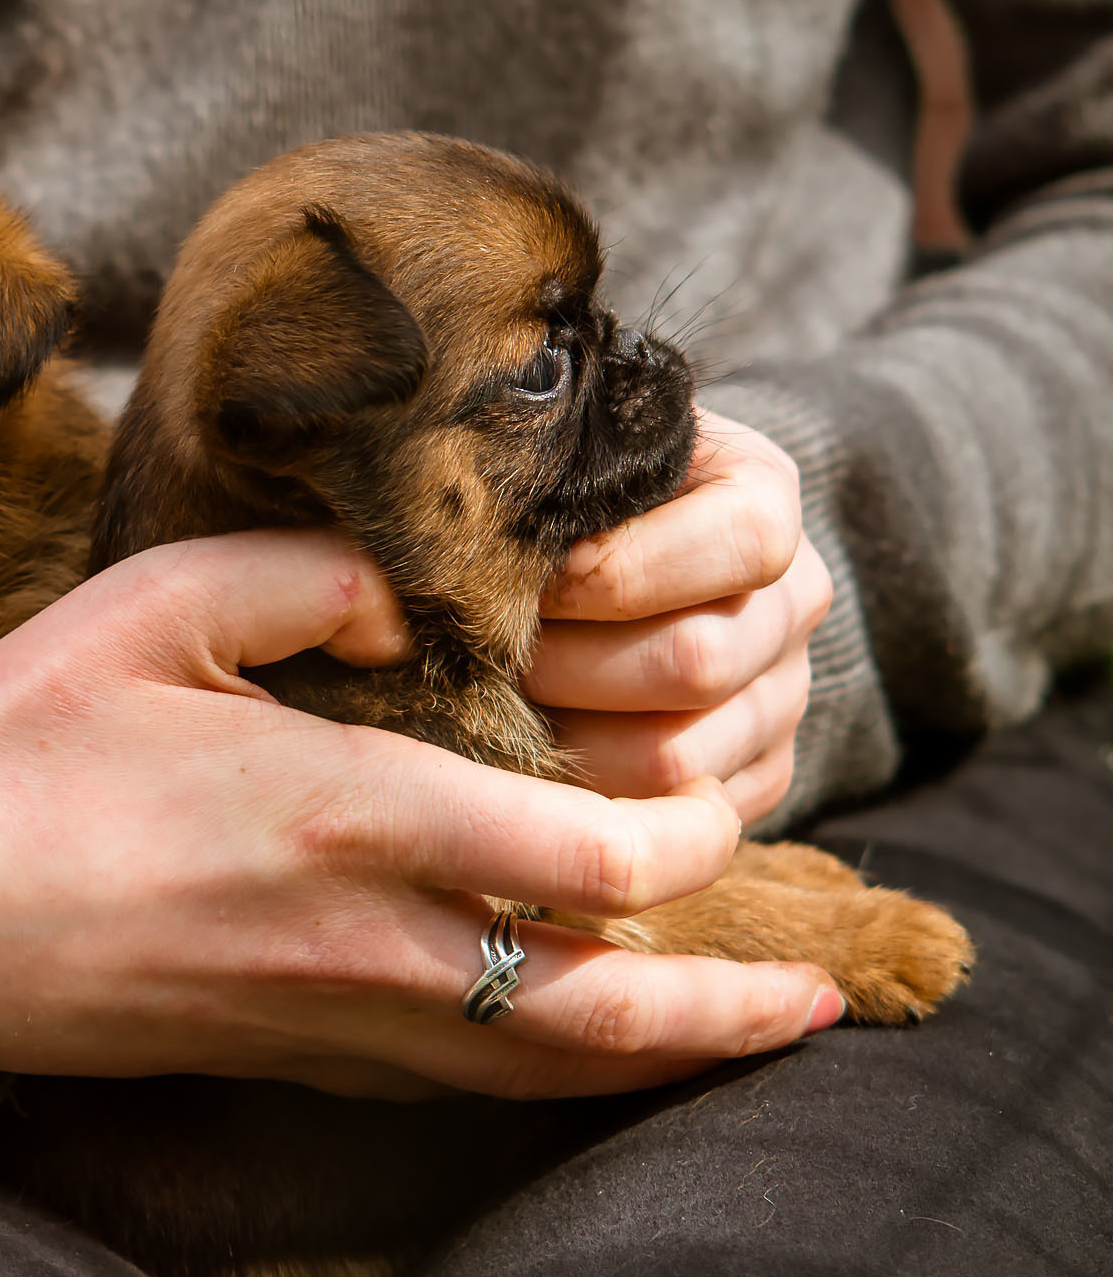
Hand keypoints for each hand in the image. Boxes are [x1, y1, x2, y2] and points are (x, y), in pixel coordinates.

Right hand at [0, 530, 843, 1101]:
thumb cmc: (8, 747)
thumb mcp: (147, 607)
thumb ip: (311, 579)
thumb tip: (425, 595)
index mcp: (337, 808)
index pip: (579, 859)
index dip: (678, 841)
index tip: (708, 801)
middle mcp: (352, 935)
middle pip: (590, 1006)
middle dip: (719, 1006)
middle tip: (814, 994)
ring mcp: (314, 1014)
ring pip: (528, 1067)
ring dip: (654, 1059)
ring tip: (744, 1037)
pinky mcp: (274, 1054)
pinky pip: (444, 1081)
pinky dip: (539, 1073)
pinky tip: (571, 1049)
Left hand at [525, 410, 830, 825]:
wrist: (562, 555)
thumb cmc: (540, 498)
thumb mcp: (549, 460)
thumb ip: (537, 480)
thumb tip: (485, 528)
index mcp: (762, 499)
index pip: (745, 540)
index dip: (622, 569)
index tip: (535, 580)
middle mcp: (791, 602)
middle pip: (696, 663)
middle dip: (567, 665)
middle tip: (486, 656)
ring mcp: (782, 696)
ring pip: (674, 757)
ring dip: (562, 738)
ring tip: (492, 706)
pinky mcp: (755, 775)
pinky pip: (672, 816)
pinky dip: (584, 796)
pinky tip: (527, 755)